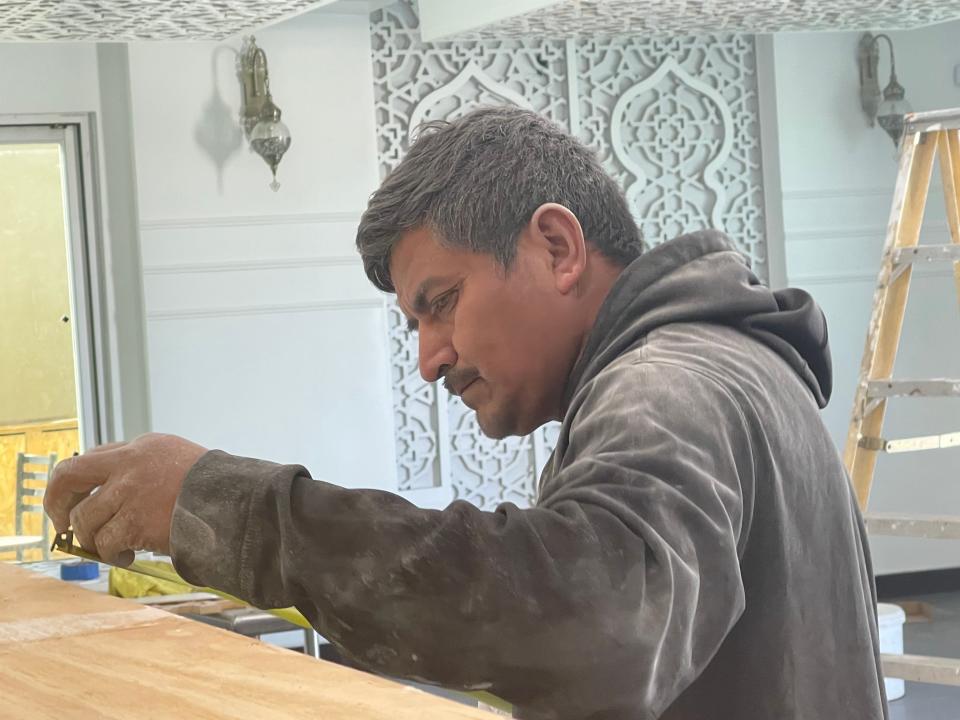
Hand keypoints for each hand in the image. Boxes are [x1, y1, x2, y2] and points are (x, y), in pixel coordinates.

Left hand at [44, 433, 207, 563]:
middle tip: (62, 524)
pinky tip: (127, 556)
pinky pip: (105, 543)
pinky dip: (111, 555)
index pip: (93, 458)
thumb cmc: (216, 489)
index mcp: (142, 447)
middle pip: (69, 475)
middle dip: (56, 502)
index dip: (79, 485)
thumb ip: (145, 469)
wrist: (237, 504)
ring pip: (84, 519)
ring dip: (93, 539)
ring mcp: (130, 492)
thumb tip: (111, 496)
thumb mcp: (180, 462)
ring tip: (113, 549)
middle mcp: (130, 464)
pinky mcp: (135, 521)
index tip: (77, 502)